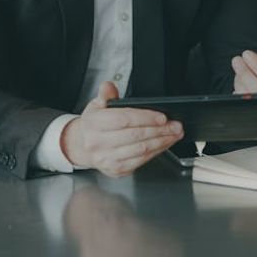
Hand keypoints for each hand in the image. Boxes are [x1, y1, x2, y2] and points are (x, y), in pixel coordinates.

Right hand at [62, 82, 183, 176]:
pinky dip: (155, 152)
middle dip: (160, 130)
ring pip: (140, 150)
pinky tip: (164, 144)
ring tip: (174, 134)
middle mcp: (99, 143)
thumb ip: (106, 94)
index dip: (145, 118)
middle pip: (135, 136)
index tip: (162, 117)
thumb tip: (109, 86)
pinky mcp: (116, 169)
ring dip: (161, 142)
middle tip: (175, 126)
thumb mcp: (96, 105)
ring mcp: (107, 159)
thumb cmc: (93, 125)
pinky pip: (140, 161)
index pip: (124, 120)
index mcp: (94, 124)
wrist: (81, 147)